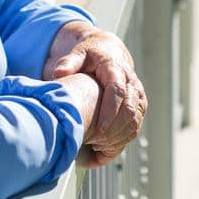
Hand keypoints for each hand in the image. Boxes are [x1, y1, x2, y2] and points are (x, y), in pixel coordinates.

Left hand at [43, 21, 146, 168]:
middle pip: (129, 108)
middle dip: (114, 128)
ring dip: (119, 136)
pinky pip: (136, 125)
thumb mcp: (77, 55)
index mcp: (115, 68)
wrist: (108, 52)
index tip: (99, 129)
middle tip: (95, 142)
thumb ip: (68, 63)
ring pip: (135, 119)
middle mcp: (131, 81)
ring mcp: (138, 94)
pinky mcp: (139, 105)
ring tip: (98, 146)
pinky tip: (106, 146)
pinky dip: (123, 138)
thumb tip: (59, 73)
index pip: (118, 90)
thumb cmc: (89, 56)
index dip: (110, 110)